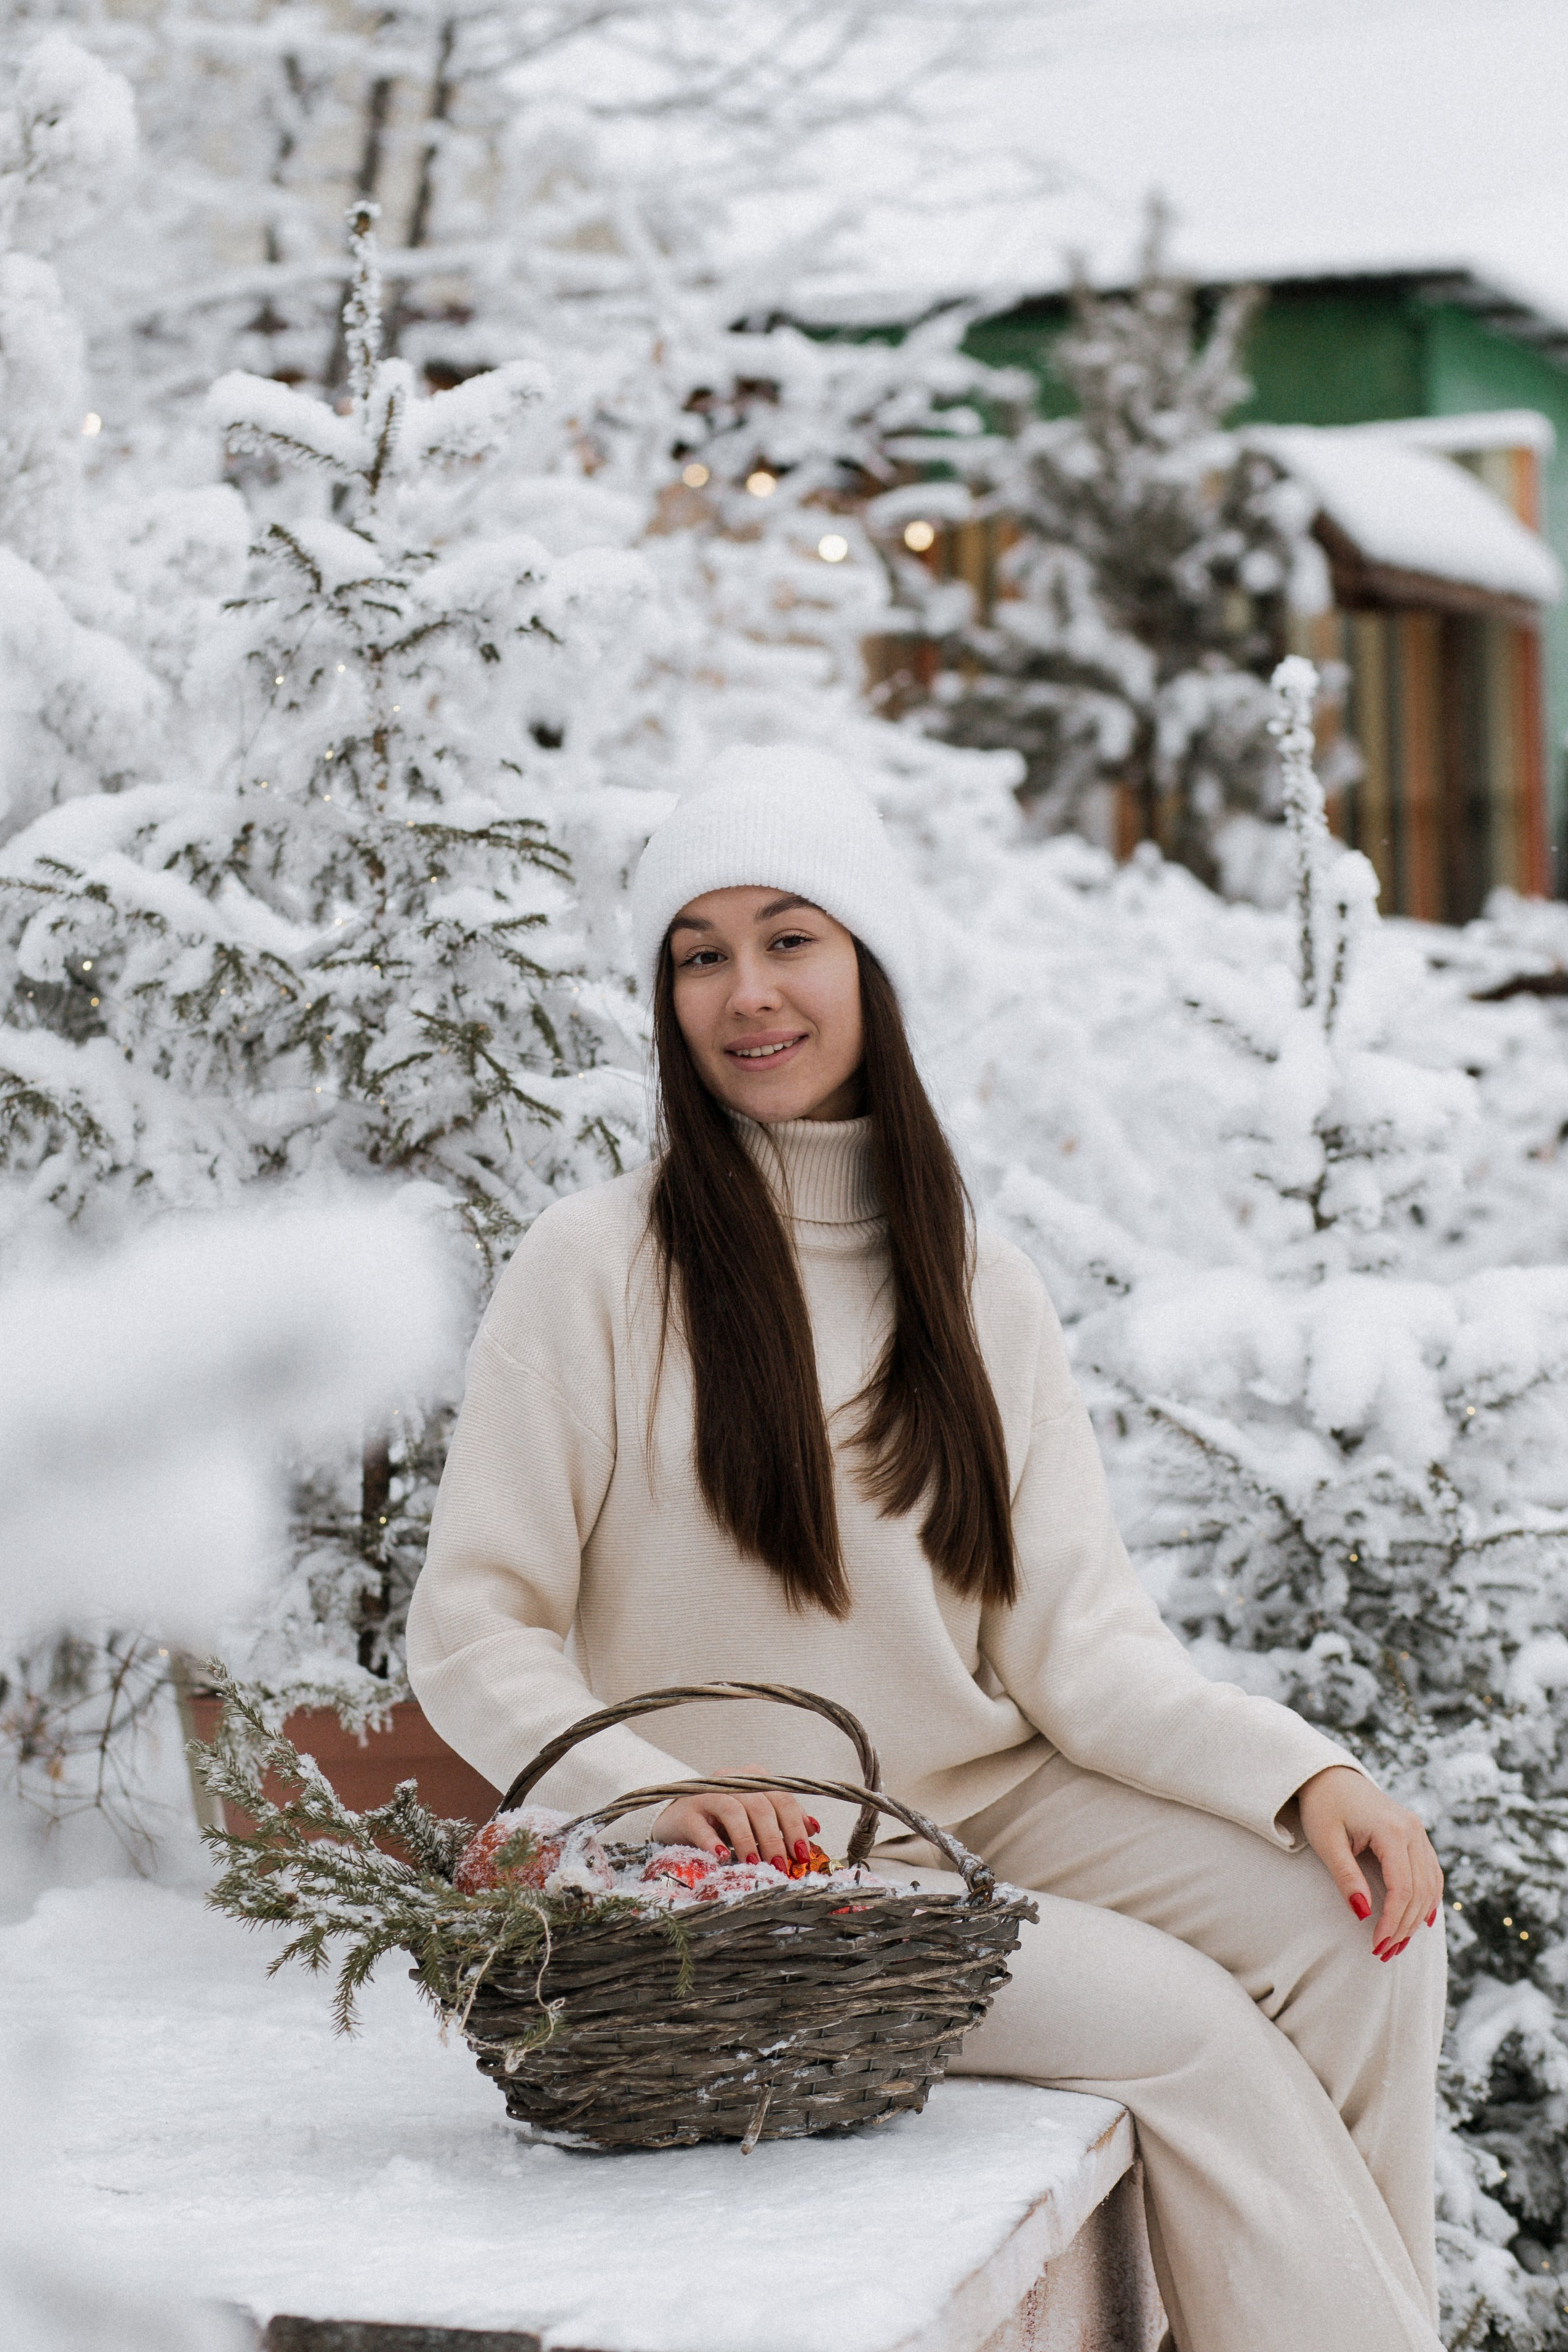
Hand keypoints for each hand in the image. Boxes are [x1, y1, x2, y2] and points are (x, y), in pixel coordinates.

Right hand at [651, 1765, 819, 1872]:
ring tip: (755, 1864)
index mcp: (754, 1778)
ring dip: (747, 1840)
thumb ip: (783, 1820)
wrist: (680, 1819)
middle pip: (760, 1805)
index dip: (795, 1827)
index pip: (782, 1799)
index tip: (801, 1855)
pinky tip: (721, 1858)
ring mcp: (707, 1793)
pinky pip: (701, 1826)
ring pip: (733, 1810)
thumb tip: (814, 1828)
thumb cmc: (723, 1821)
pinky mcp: (686, 1811)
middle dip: (774, 1838)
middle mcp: (732, 1780)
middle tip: (780, 1866)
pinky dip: (713, 1842)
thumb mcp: (756, 1819)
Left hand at [1297, 1764, 1442, 1959]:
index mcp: (1391, 1830)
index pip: (1402, 1888)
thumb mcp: (1326, 1842)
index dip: (1392, 1921)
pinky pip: (1430, 1873)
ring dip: (1417, 1918)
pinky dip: (1427, 1899)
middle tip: (1384, 1952)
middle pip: (1419, 1891)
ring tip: (1398, 1943)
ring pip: (1430, 1885)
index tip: (1376, 1944)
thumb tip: (1363, 1913)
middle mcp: (1413, 1830)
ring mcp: (1418, 1831)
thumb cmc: (1323, 1806)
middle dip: (1404, 1926)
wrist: (1329, 1776)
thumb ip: (1345, 1877)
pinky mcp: (1416, 1835)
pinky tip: (1420, 1920)